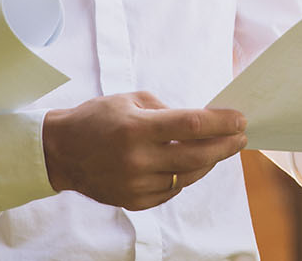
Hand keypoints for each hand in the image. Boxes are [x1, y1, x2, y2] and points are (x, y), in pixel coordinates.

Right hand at [41, 92, 246, 209]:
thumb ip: (166, 110)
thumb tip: (201, 122)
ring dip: (208, 163)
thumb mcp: (130, 100)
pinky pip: (171, 190)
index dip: (221, 123)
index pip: (192, 126)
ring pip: (188, 177)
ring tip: (217, 149)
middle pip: (197, 156)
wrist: (61, 152)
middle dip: (225, 146)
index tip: (240, 119)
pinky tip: (186, 165)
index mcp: (137, 128)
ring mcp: (136, 184)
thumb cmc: (97, 119)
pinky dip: (183, 177)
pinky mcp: (133, 201)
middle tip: (240, 137)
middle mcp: (137, 159)